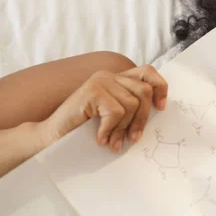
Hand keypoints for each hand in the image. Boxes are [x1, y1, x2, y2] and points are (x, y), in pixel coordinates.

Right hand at [40, 65, 167, 150]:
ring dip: (123, 129)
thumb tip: (159, 111)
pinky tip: (100, 138)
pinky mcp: (92, 91)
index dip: (160, 88)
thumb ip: (132, 107)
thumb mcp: (115, 116)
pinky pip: (116, 113)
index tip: (161, 108)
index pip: (148, 73)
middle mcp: (109, 76)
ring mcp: (99, 81)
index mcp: (117, 79)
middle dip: (142, 119)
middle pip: (144, 92)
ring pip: (131, 105)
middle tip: (133, 139)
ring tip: (113, 142)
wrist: (53, 136)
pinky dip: (109, 129)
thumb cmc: (85, 128)